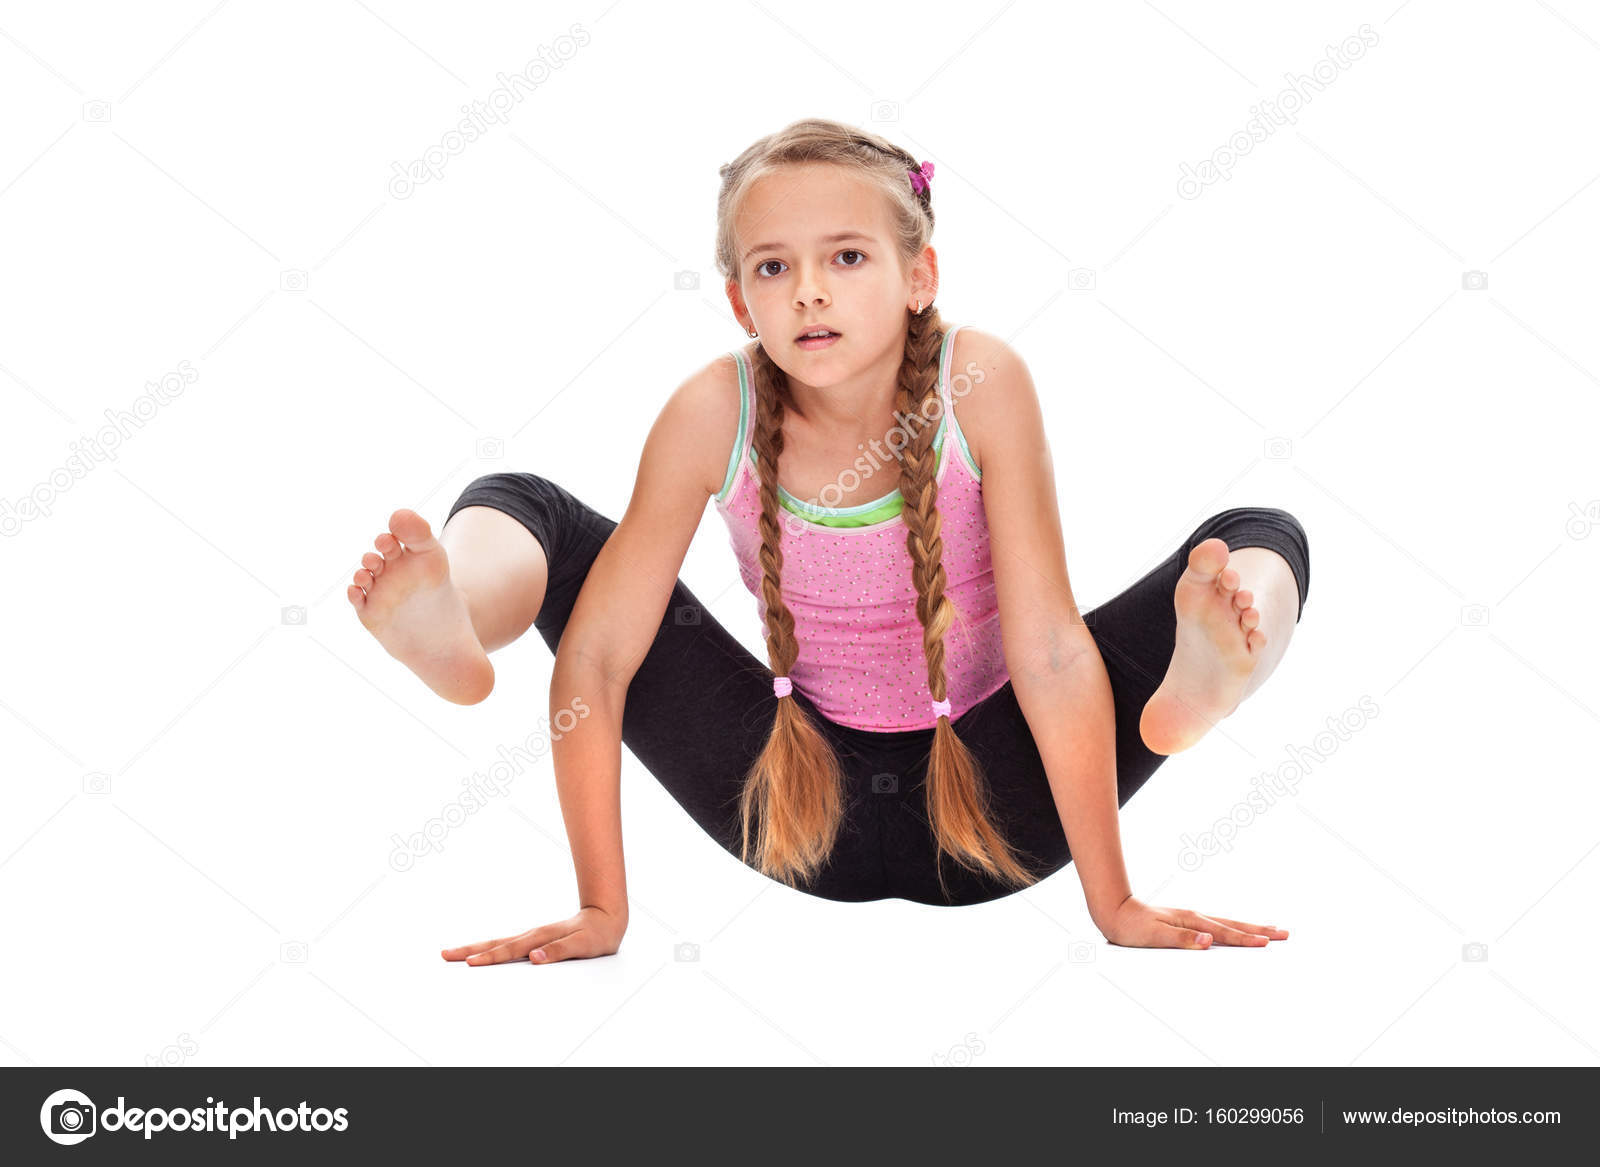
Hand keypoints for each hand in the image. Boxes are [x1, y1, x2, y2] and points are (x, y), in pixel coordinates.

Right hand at [441, 905, 627, 965]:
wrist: (607, 917)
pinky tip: (483, 953)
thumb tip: (534, 958)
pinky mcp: (536, 940)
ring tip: (455, 954)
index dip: (490, 957)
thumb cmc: (596, 934)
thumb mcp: (583, 945)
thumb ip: (559, 951)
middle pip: (496, 943)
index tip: (470, 963)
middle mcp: (533, 935)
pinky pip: (509, 944)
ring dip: (477, 948)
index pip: (511, 950)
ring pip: (500, 942)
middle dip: (470, 950)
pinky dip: (492, 948)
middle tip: (445, 955)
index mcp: (541, 937)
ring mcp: (533, 936)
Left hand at [1095, 895, 1287, 949]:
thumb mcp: (1155, 935)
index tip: (1268, 943)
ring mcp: (1191, 918)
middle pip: (1233, 924)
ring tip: (1269, 930)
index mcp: (1191, 921)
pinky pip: (1217, 926)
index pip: (1224, 933)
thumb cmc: (1132, 927)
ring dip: (1250, 927)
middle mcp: (1195, 917)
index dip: (1246, 939)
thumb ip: (1182, 938)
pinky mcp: (1186, 922)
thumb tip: (1207, 940)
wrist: (1114, 912)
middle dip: (1259, 930)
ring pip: (1227, 924)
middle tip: (1284, 933)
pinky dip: (1233, 929)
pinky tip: (1235, 932)